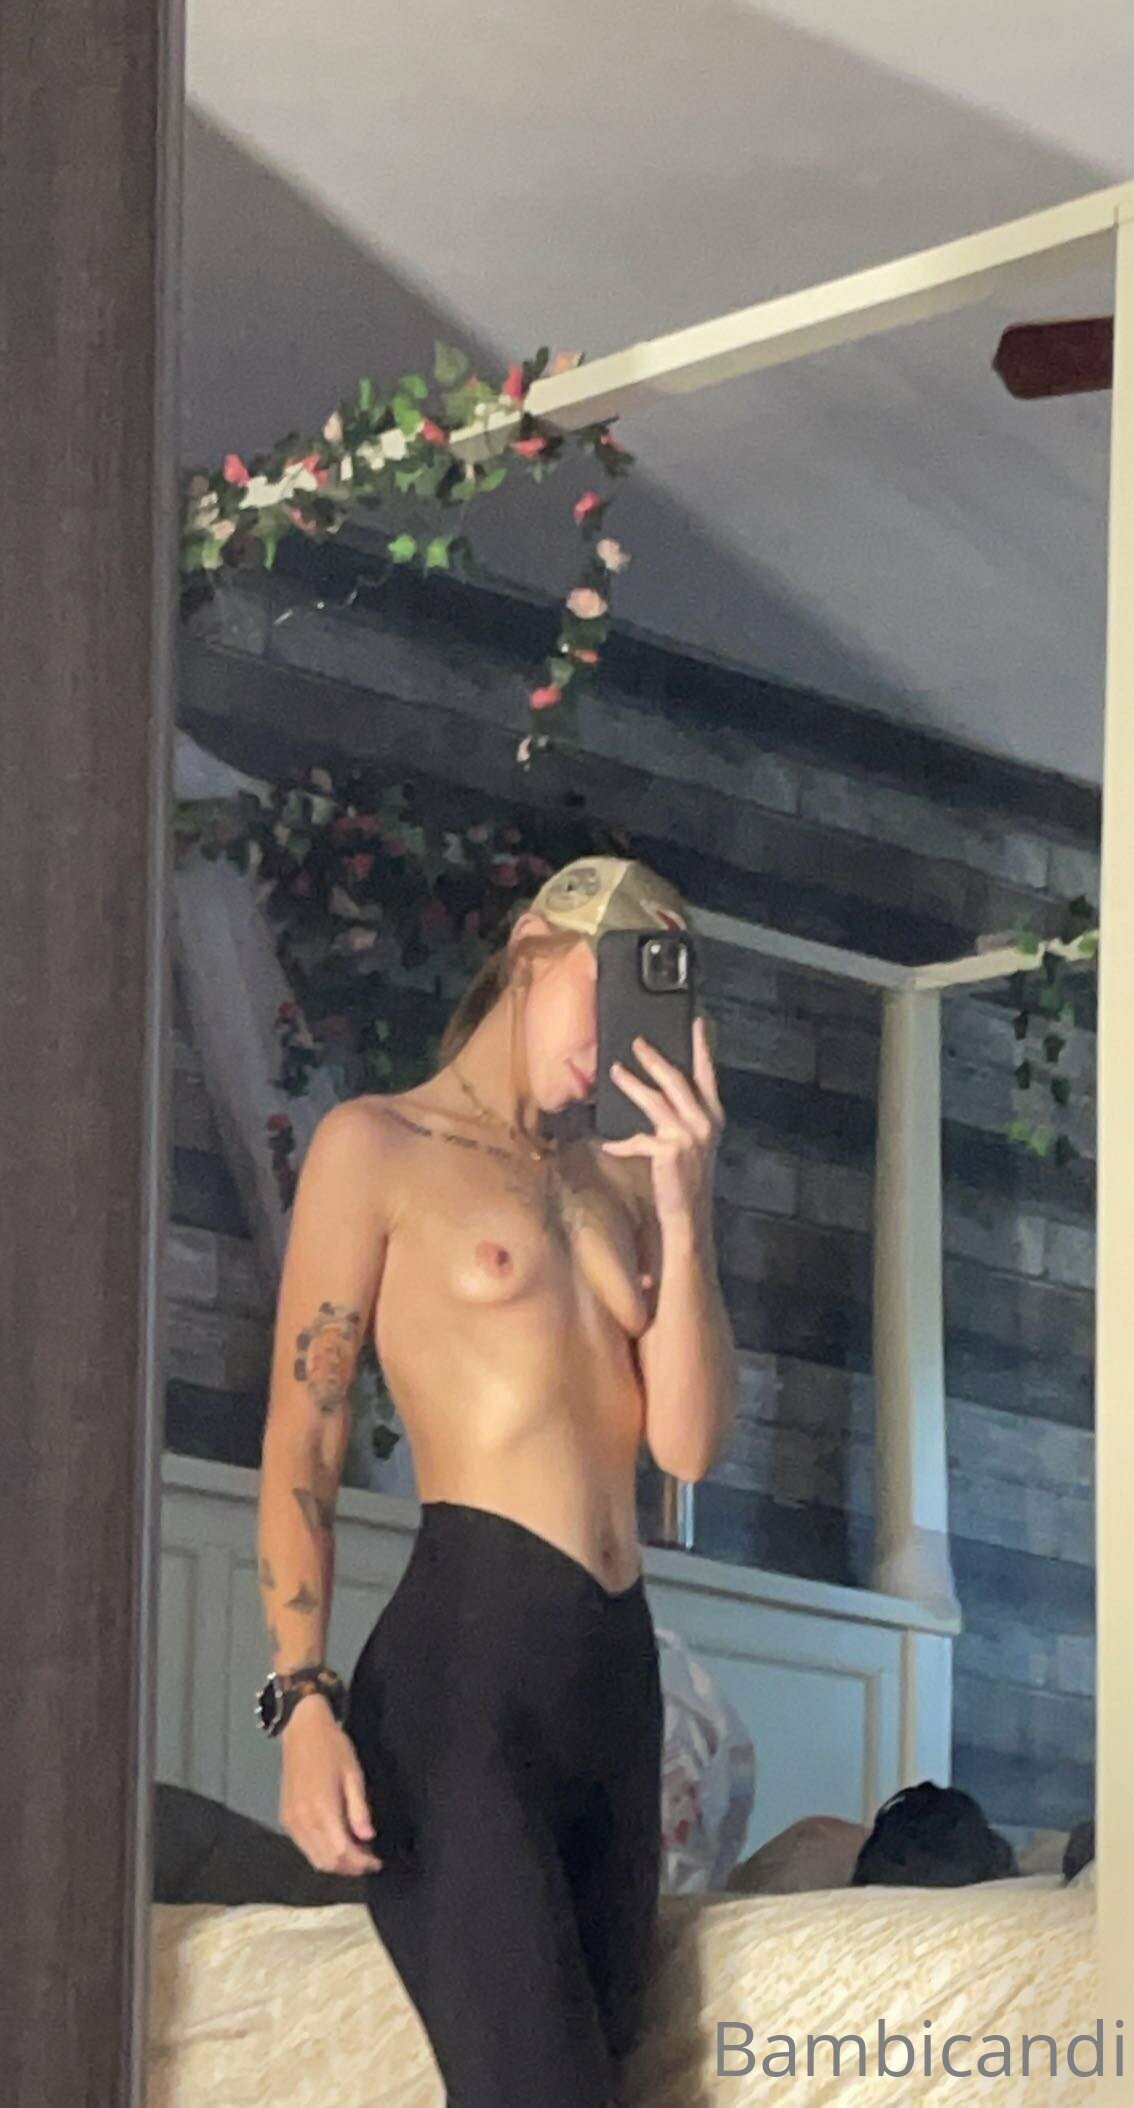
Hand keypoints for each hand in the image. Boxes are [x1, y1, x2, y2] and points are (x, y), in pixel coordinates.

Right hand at [279, 1696, 382, 1876]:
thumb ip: (359, 1809)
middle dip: (350, 1867)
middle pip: (327, 1862)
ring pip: (314, 1859)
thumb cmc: (332, 1748)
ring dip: (336, 1863)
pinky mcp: (286, 1818)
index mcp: (322, 1810)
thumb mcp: (354, 1774)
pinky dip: (322, 1852)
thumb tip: (367, 1838)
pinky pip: (304, 1847)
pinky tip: (337, 1841)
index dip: (361, 1863)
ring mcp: (291, 1821)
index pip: (342, 1853)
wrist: (303, 1730)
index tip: (377, 1862)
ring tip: (356, 1853)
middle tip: (369, 1860)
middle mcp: (303, 1821)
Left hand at [603, 1015, 723, 1226]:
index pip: (707, 1075)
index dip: (702, 1047)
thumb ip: (685, 1117)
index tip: (698, 1022)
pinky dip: (621, 1142)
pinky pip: (637, 1140)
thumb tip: (660, 1092)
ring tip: (615, 1070)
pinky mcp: (667, 1151)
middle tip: (637, 1042)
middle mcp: (703, 1122)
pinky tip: (608, 1143)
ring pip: (654, 1100)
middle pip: (675, 1079)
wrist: (689, 1214)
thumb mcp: (695, 1143)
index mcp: (713, 1117)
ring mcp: (686, 1136)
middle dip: (653, 1058)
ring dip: (631, 1083)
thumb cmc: (688, 1178)